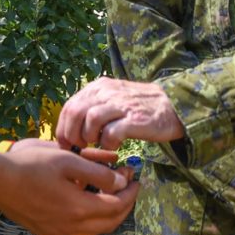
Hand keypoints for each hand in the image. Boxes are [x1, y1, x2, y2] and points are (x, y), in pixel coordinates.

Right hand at [0, 140, 139, 234]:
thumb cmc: (30, 164)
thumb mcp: (67, 160)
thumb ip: (96, 172)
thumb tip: (119, 181)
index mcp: (78, 208)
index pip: (116, 206)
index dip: (130, 192)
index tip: (135, 178)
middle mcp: (70, 226)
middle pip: (109, 223)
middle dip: (124, 206)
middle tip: (129, 188)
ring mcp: (57, 232)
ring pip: (94, 230)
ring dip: (109, 215)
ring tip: (112, 195)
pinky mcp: (47, 232)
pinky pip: (78, 232)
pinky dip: (91, 220)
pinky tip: (88, 204)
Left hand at [55, 76, 183, 150]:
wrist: (172, 105)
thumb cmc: (138, 106)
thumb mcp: (112, 98)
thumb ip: (93, 107)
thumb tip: (71, 127)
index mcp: (98, 87)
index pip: (70, 105)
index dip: (63, 127)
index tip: (65, 142)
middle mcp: (107, 92)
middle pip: (76, 112)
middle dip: (72, 134)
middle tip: (79, 147)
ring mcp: (121, 105)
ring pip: (91, 119)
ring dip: (89, 137)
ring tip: (96, 145)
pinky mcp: (134, 119)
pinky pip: (112, 132)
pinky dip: (108, 143)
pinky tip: (113, 147)